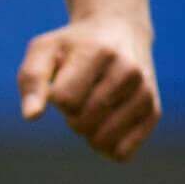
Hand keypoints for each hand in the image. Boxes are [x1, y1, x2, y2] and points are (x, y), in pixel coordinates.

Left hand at [18, 14, 159, 161]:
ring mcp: (144, 93)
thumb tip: (31, 116)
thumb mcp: (44, 50)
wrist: (120, 31)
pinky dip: (106, 147)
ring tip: (92, 104)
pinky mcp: (153, 112)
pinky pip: (122, 153)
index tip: (62, 80)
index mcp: (98, 52)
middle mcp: (128, 71)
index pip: (65, 99)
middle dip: (70, 114)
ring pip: (102, 140)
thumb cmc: (73, 46)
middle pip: (82, 122)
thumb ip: (32, 80)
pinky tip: (106, 124)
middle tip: (78, 93)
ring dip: (87, 131)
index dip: (56, 97)